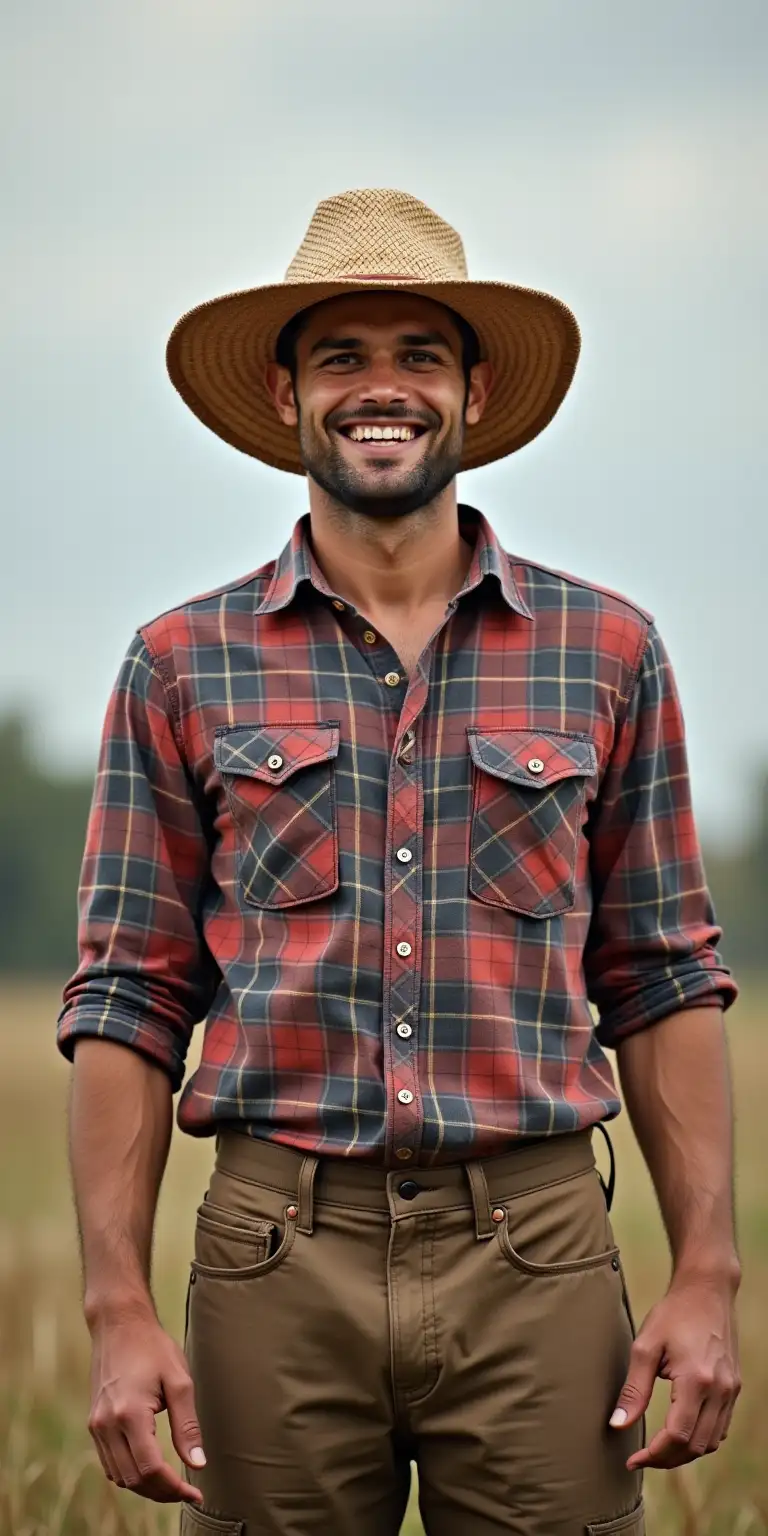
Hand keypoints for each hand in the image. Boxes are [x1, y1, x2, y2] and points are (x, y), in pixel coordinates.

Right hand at [87, 1307, 205, 1502]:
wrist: (118, 1324)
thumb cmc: (152, 1347)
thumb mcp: (179, 1381)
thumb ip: (187, 1426)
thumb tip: (198, 1464)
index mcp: (130, 1414)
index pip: (150, 1469)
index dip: (174, 1488)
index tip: (195, 1494)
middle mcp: (107, 1425)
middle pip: (133, 1480)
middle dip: (162, 1492)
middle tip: (187, 1491)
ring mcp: (96, 1425)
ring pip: (119, 1477)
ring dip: (145, 1486)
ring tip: (172, 1482)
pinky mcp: (94, 1423)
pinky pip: (109, 1463)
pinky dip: (129, 1473)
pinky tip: (149, 1466)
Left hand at [610, 1273, 740, 1469]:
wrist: (707, 1290)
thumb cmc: (673, 1313)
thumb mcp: (645, 1346)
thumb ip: (633, 1389)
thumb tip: (617, 1425)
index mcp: (696, 1381)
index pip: (677, 1437)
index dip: (654, 1456)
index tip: (632, 1459)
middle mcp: (720, 1390)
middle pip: (696, 1447)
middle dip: (667, 1459)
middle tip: (641, 1458)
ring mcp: (731, 1390)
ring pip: (711, 1442)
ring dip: (685, 1453)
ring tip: (658, 1450)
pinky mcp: (735, 1387)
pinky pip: (720, 1427)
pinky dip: (701, 1439)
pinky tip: (680, 1432)